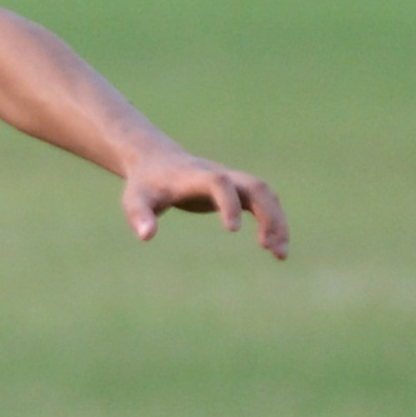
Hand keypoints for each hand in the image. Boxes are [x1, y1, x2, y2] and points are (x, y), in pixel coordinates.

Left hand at [123, 150, 288, 259]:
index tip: (232, 230)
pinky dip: (274, 222)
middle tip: (267, 245)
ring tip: (280, 254)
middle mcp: (221, 175)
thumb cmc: (145, 184)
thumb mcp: (135, 199)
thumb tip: (147, 236)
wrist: (157, 162)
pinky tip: (276, 248)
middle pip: (255, 186)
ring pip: (265, 194)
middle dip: (266, 213)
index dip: (228, 203)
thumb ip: (139, 216)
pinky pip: (264, 203)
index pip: (219, 183)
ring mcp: (233, 181)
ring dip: (277, 220)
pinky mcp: (237, 190)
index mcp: (196, 176)